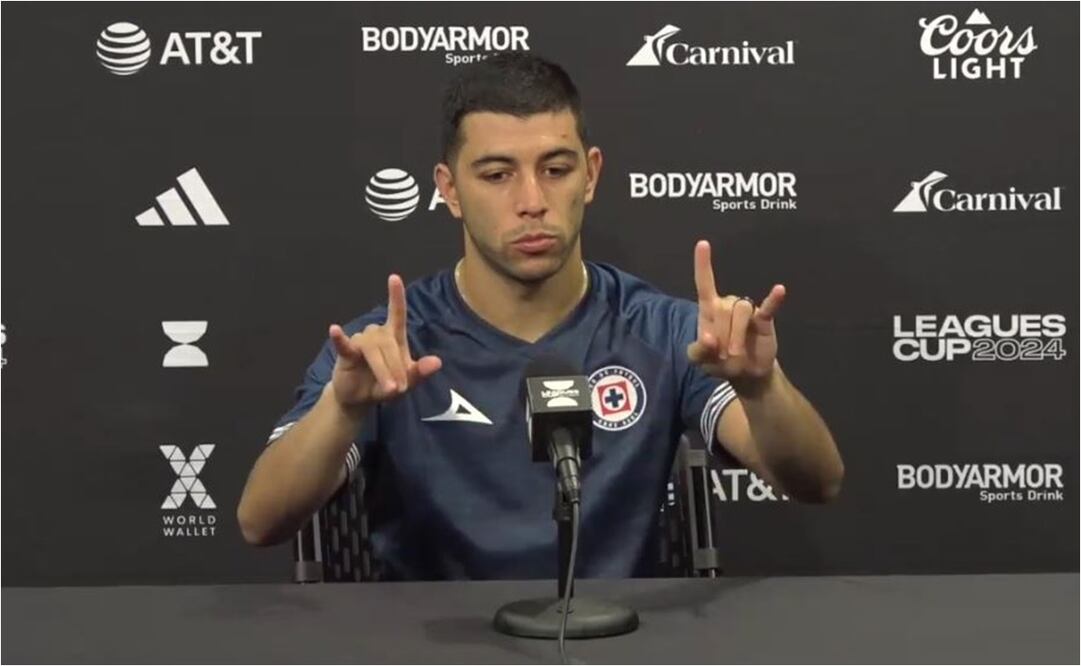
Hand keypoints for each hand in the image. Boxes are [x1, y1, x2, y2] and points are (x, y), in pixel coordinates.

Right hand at [327, 274, 441, 409]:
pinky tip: (335, 330)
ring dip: (381, 369)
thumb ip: (420, 372)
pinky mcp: (346, 353)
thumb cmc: (384, 384)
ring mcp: (360, 342)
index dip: (396, 296)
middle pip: (388, 342)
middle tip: (399, 388)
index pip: (397, 313)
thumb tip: (437, 362)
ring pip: (373, 349)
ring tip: (387, 389)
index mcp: (394, 337)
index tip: (394, 278)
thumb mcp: (406, 382)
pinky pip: (344, 344)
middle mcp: (377, 335)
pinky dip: (340, 338)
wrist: (360, 398)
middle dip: (395, 366)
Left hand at [686, 240, 784, 382]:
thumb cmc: (719, 361)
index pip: (704, 284)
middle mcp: (727, 305)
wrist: (746, 374)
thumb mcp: (701, 361)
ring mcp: (747, 311)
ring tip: (736, 355)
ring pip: (741, 311)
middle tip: (723, 356)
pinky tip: (779, 290)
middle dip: (722, 336)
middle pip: (723, 308)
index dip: (703, 265)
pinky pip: (768, 306)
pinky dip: (774, 298)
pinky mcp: (764, 318)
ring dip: (737, 336)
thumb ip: (699, 351)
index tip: (702, 244)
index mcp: (709, 311)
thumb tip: (708, 337)